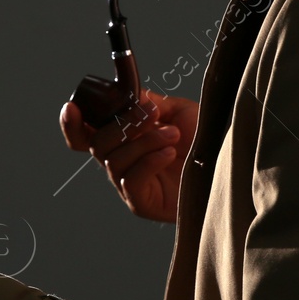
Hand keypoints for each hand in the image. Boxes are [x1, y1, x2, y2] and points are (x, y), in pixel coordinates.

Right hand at [60, 88, 197, 223]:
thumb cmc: (204, 140)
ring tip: (173, 135)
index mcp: (124, 139)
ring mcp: (129, 184)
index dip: (72, 124)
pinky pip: (131, 181)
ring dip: (144, 142)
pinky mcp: (142, 203)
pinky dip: (148, 162)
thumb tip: (130, 96)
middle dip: (122, 125)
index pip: (85, 134)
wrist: (227, 162)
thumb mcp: (177, 111)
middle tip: (152, 114)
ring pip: (114, 160)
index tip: (73, 108)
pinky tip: (169, 153)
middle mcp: (121, 161)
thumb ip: (150, 102)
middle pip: (96, 144)